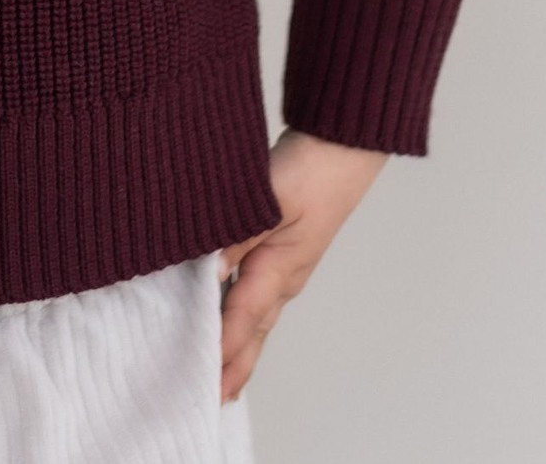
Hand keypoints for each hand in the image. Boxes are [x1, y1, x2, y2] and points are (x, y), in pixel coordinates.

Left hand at [217, 127, 388, 404]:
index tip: (204, 378)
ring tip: (222, 372)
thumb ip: (237, 235)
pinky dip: (242, 313)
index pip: (242, 317)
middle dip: (235, 364)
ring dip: (239, 344)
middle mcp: (285, 275)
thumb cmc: (311, 171)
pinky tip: (228, 313)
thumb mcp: (270, 200)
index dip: (222, 349)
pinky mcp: (285, 250)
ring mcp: (288, 265)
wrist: (342, 148)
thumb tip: (210, 273)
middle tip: (214, 398)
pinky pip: (258, 293)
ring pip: (257, 315)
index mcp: (281, 268)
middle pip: (254, 330)